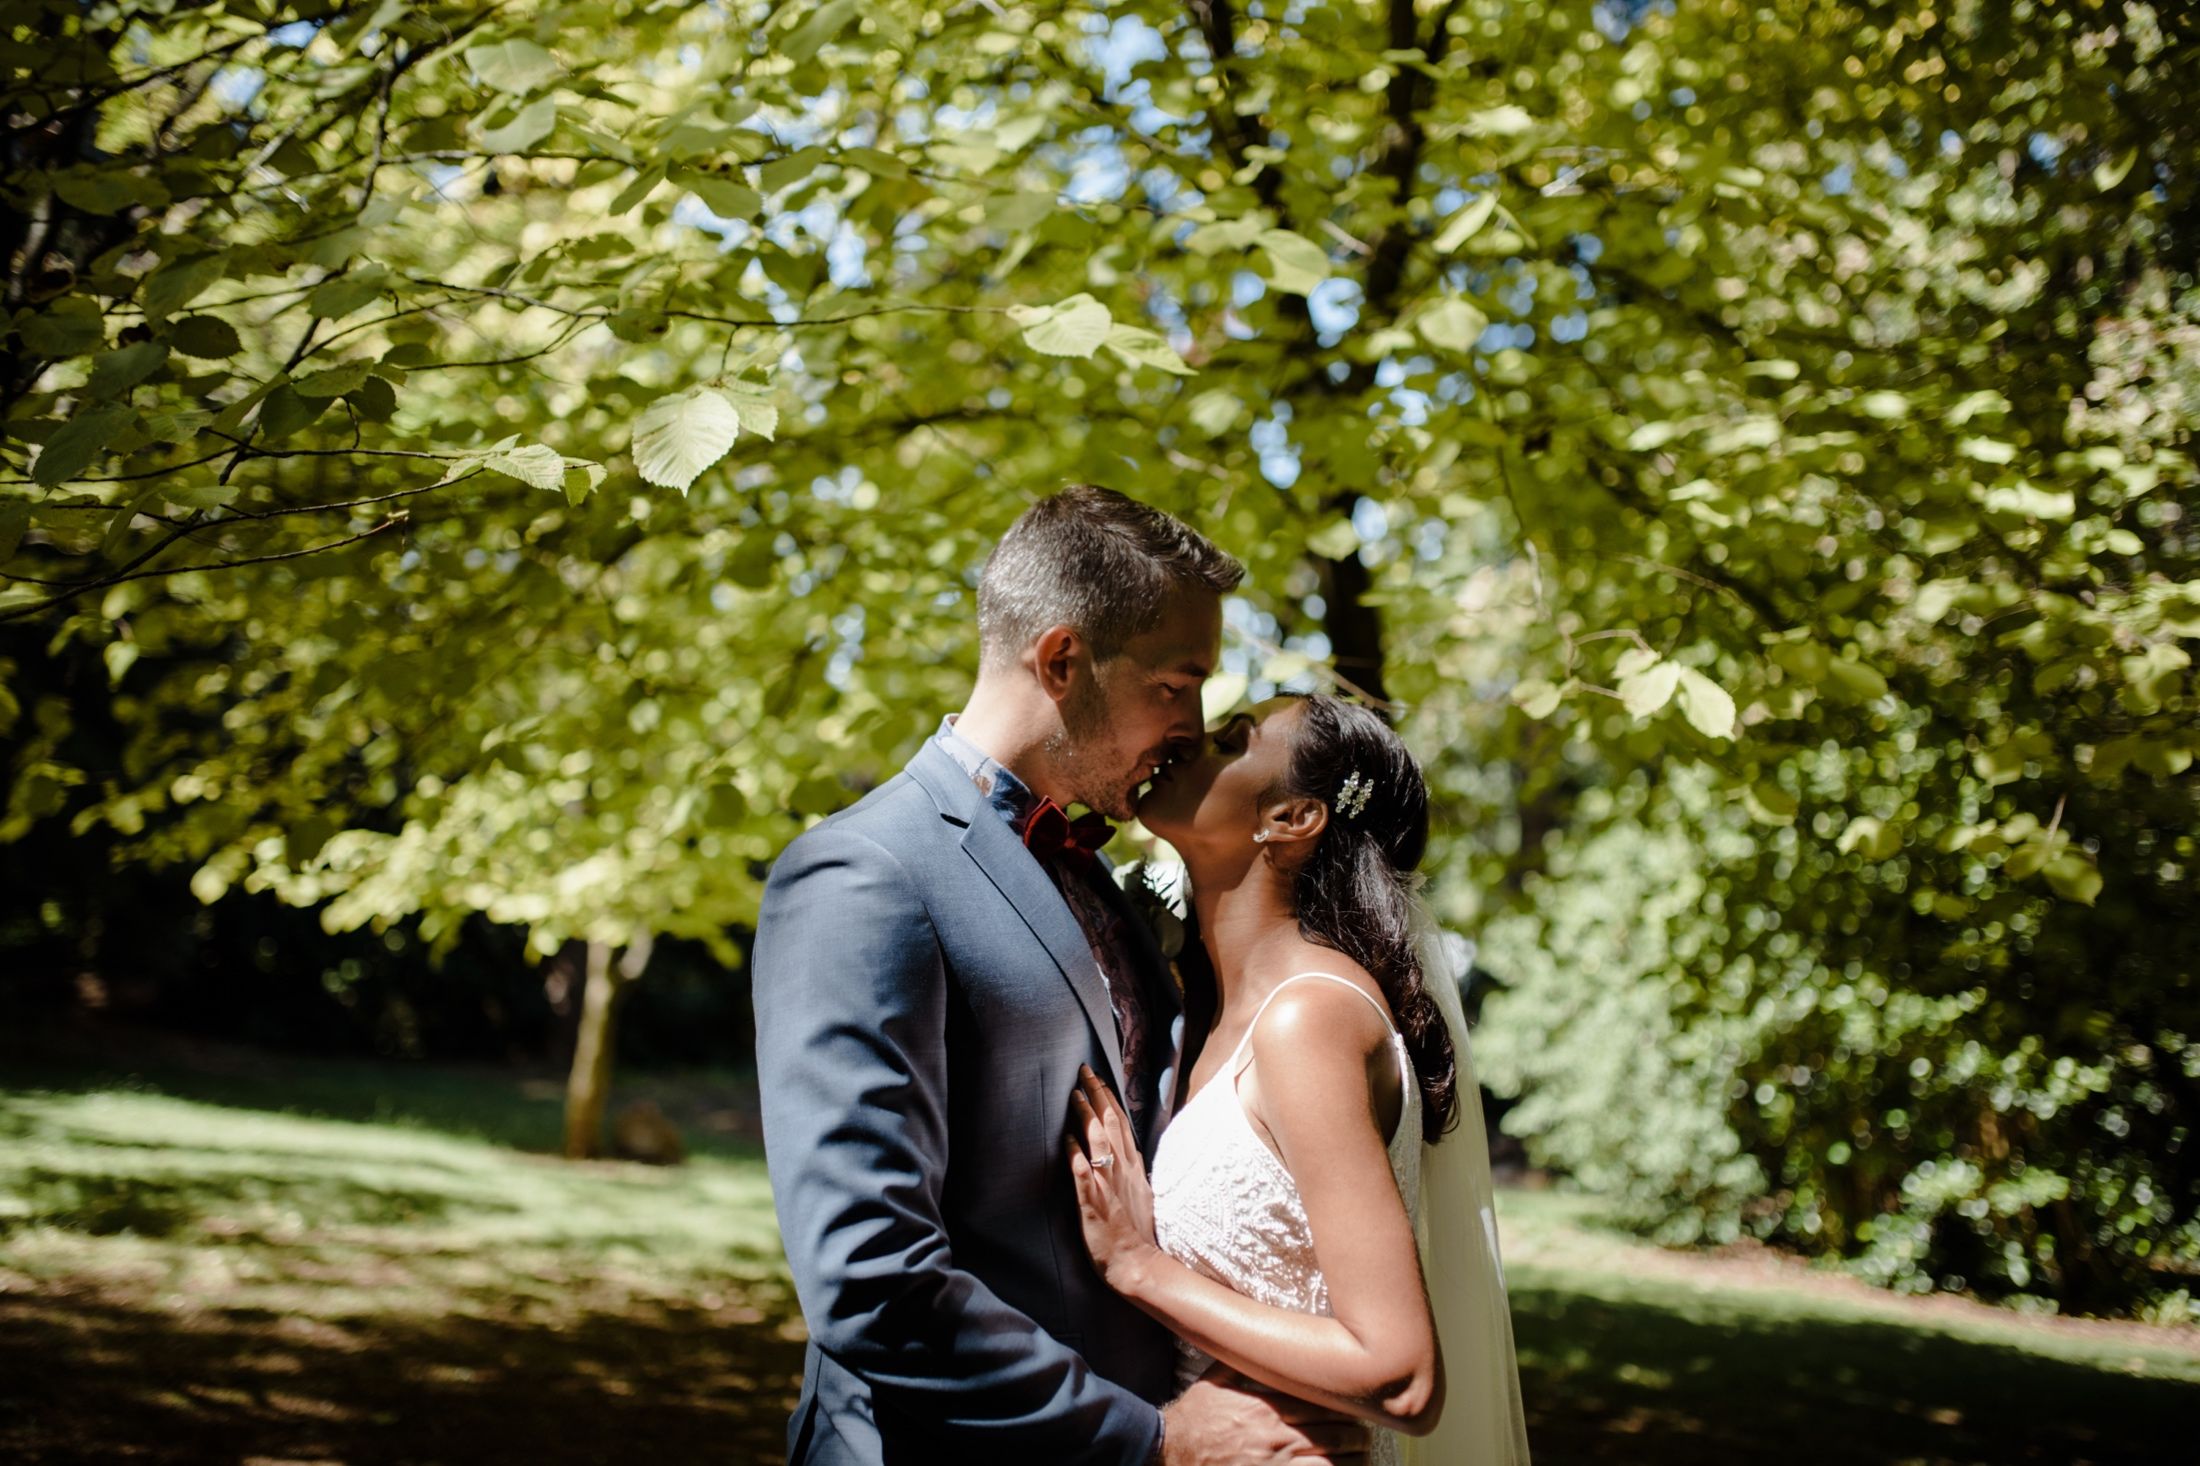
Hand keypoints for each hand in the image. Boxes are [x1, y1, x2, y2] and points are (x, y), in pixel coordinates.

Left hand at [1066, 1063, 1158, 1290]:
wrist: (1138, 1263)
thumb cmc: (1136, 1233)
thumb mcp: (1140, 1195)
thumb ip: (1129, 1171)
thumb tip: (1123, 1154)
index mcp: (1132, 1168)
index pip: (1121, 1125)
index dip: (1109, 1100)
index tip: (1099, 1079)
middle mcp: (1122, 1170)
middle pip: (1111, 1124)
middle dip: (1097, 1095)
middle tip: (1085, 1071)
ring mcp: (1108, 1185)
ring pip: (1098, 1143)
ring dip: (1086, 1117)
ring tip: (1073, 1095)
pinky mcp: (1094, 1203)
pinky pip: (1084, 1174)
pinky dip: (1076, 1155)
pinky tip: (1066, 1139)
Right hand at [1162, 1367, 1370, 1464]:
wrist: (1170, 1452)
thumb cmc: (1194, 1418)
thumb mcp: (1214, 1380)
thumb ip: (1241, 1358)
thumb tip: (1257, 1327)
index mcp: (1265, 1403)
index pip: (1319, 1399)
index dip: (1343, 1400)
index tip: (1353, 1399)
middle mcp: (1274, 1432)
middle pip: (1333, 1429)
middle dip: (1354, 1430)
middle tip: (1363, 1427)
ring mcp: (1275, 1463)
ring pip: (1332, 1458)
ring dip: (1352, 1454)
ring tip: (1361, 1451)